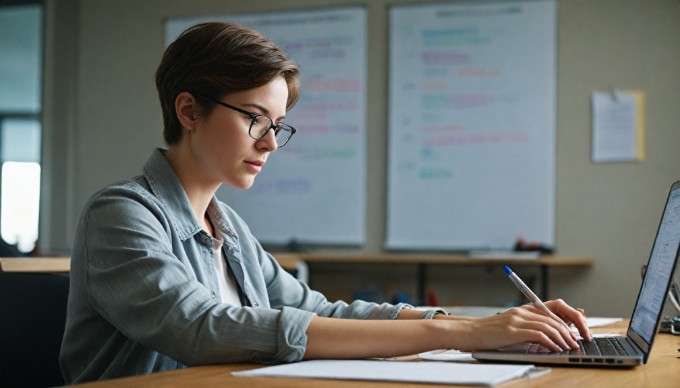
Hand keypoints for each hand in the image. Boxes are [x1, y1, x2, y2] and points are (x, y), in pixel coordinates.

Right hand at [452, 300, 589, 351]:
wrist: (469, 332)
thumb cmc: (488, 333)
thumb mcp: (510, 327)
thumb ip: (527, 328)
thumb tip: (548, 337)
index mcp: (523, 310)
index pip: (552, 311)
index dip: (566, 320)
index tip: (575, 331)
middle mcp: (522, 312)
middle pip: (553, 318)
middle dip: (569, 331)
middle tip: (577, 342)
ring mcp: (517, 320)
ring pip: (549, 326)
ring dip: (563, 338)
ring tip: (570, 347)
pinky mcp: (513, 330)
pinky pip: (538, 334)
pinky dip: (551, 341)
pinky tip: (556, 348)